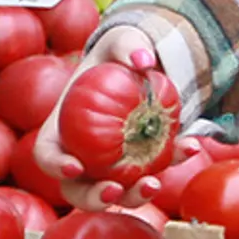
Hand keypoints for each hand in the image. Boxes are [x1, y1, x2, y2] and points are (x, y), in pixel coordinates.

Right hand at [16, 22, 178, 208]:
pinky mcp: (142, 163)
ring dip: (134, 197)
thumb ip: (127, 44)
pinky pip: (154, 171)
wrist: (145, 66)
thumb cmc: (119, 54)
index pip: (46, 153)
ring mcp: (112, 163)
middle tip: (115, 190)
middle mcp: (83, 152)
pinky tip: (192, 146)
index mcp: (63, 127)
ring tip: (155, 183)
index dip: (55, 165)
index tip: (75, 167)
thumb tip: (143, 60)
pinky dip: (174, 163)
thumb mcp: (119, 40)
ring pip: (116, 193)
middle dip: (93, 198)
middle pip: (76, 188)